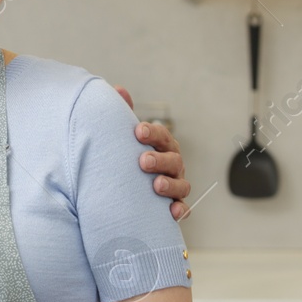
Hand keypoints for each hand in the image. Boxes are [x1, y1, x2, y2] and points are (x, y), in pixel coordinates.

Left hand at [116, 88, 189, 219]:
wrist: (128, 189)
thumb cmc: (130, 158)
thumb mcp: (127, 138)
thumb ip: (125, 114)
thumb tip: (118, 89)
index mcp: (162, 146)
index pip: (162, 136)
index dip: (152, 133)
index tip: (138, 131)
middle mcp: (172, 165)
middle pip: (173, 160)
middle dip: (159, 159)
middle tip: (142, 161)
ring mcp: (176, 185)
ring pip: (181, 184)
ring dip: (170, 184)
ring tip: (155, 185)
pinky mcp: (174, 206)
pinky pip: (183, 209)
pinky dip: (180, 210)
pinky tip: (172, 211)